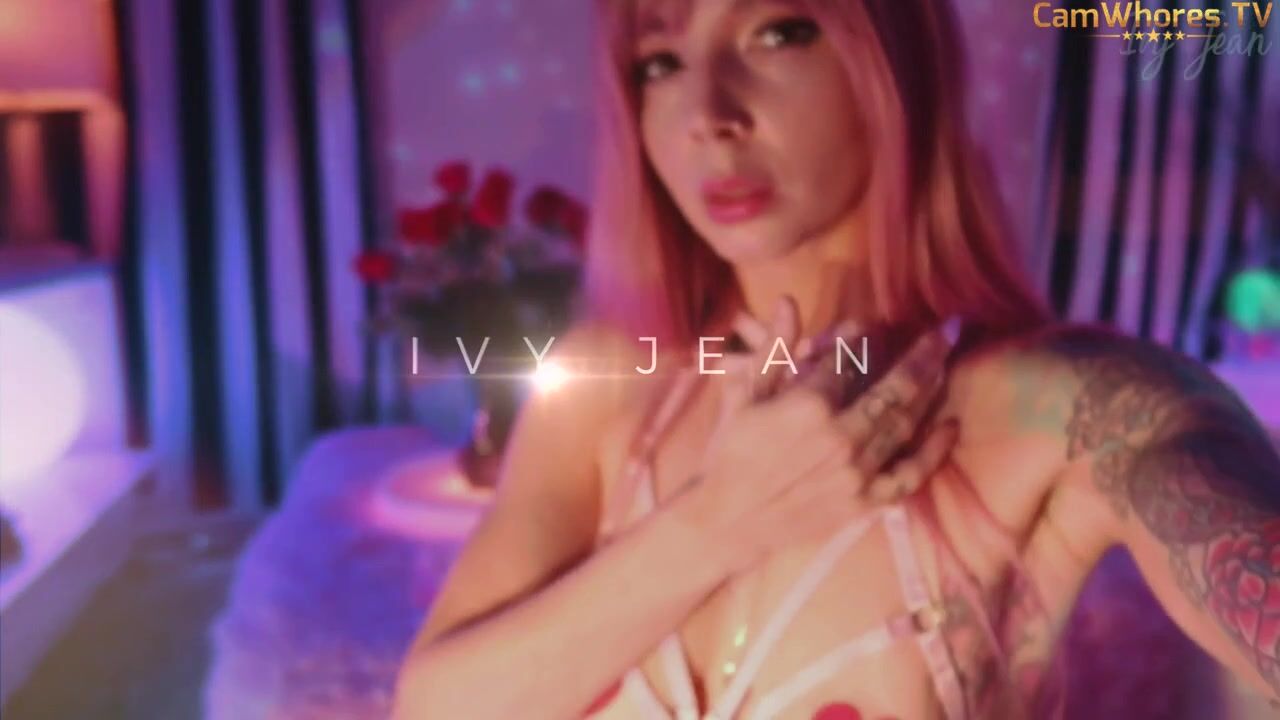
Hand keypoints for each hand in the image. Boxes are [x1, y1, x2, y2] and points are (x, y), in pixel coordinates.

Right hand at [677, 296, 960, 575]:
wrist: (726, 520)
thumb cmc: (729, 453)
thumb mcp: (744, 394)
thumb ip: (774, 348)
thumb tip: (790, 301)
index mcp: (809, 406)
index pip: (849, 360)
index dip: (862, 337)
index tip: (870, 324)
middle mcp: (842, 436)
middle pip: (895, 388)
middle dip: (924, 354)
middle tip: (946, 330)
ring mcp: (858, 472)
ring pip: (906, 423)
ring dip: (931, 389)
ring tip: (946, 362)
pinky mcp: (864, 502)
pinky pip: (910, 475)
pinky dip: (934, 451)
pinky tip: (951, 426)